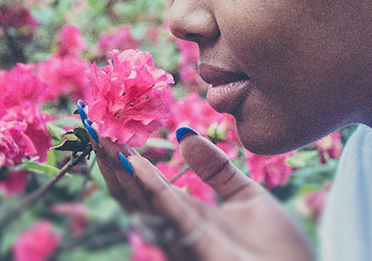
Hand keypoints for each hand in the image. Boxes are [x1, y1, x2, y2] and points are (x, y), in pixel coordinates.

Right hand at [89, 125, 313, 260]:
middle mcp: (177, 228)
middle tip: (91, 123)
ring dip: (119, 168)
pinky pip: (169, 212)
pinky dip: (149, 185)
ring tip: (103, 135)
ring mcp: (184, 239)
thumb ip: (216, 169)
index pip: (145, 183)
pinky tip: (134, 161)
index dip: (124, 156)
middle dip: (110, 159)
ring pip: (141, 201)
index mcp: (188, 215)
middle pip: (132, 192)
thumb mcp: (247, 197)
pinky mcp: (198, 247)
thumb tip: (183, 135)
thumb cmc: (280, 250)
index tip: (107, 125)